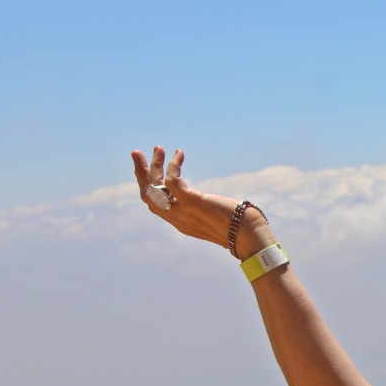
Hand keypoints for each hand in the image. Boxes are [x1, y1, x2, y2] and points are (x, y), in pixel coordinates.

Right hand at [130, 145, 273, 256]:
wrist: (248, 236)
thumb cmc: (239, 228)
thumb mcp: (215, 219)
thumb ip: (206, 211)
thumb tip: (208, 201)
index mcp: (181, 223)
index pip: (154, 205)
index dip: (148, 186)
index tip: (149, 170)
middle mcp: (177, 218)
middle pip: (147, 195)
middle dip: (140, 173)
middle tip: (137, 153)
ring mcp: (182, 211)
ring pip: (154, 187)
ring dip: (153, 166)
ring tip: (158, 149)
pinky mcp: (191, 202)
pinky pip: (172, 181)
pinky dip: (173, 165)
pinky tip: (179, 154)